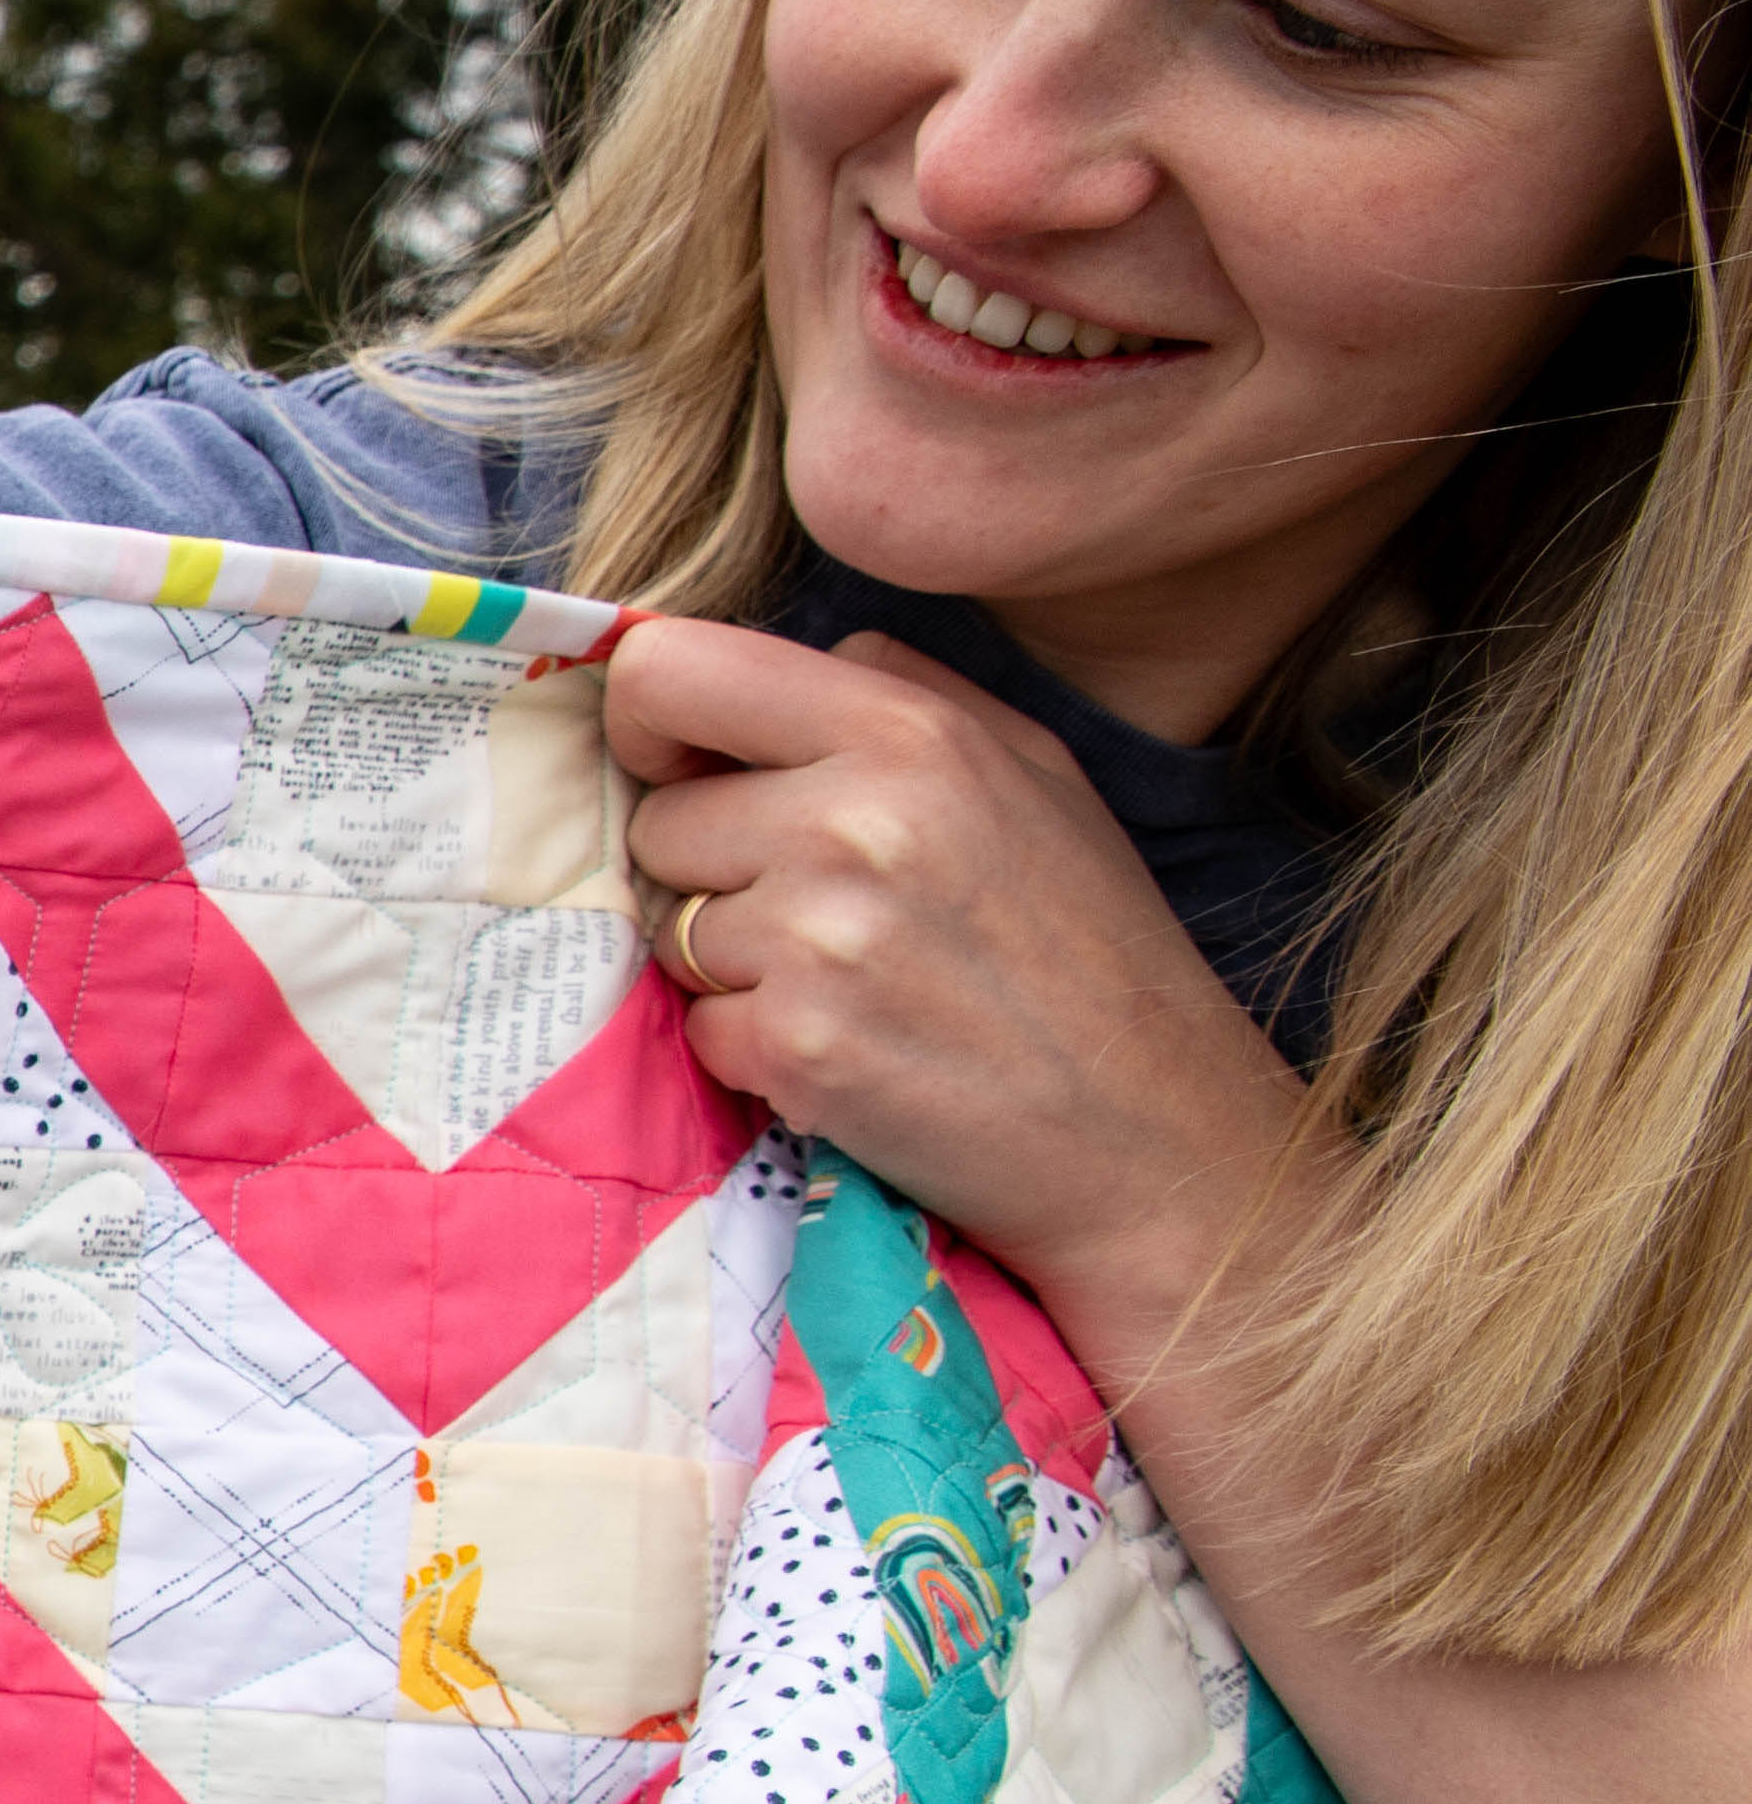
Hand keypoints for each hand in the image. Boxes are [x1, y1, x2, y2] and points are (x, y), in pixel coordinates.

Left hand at [607, 615, 1304, 1350]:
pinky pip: (700, 1027)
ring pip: (672, 927)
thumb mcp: (1027, 770)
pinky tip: (853, 1052)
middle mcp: (852, 821)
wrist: (1153, 1134)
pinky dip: (755, 1048)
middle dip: (710, 868)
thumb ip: (896, 692)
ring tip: (856, 985)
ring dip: (736, 964)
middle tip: (819, 912)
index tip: (686, 769)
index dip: (651, 723)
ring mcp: (818, 939)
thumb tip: (755, 672)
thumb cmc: (1089, 949)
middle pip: (658, 819)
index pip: (666, 669)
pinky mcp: (796, 1048)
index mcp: (906, 732)